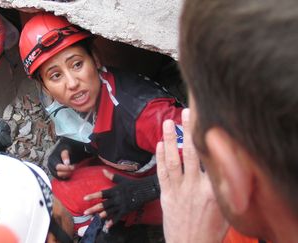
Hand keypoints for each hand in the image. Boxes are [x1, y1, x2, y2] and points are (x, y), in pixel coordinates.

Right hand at [47, 137, 88, 178]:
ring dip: (67, 174)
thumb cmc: (66, 149)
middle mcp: (50, 166)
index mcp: (51, 159)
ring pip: (60, 177)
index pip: (57, 167)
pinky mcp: (55, 175)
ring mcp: (52, 171)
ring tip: (72, 169)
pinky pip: (61, 179)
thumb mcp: (65, 149)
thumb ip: (65, 155)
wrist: (65, 151)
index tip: (73, 166)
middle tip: (73, 167)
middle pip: (58, 174)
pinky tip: (70, 172)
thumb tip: (66, 163)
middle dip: (67, 171)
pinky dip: (66, 176)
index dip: (66, 168)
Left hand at [83, 170, 159, 228]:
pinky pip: (118, 217)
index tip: (84, 198)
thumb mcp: (121, 179)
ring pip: (109, 212)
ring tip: (94, 219)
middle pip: (103, 205)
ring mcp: (121, 205)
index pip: (101, 194)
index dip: (93, 196)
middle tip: (85, 212)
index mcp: (114, 191)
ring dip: (101, 216)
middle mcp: (116, 199)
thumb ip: (111, 176)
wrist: (144, 190)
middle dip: (93, 209)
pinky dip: (113, 221)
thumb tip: (103, 170)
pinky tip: (107, 225)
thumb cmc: (132, 183)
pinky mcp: (126, 210)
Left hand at [157, 108, 227, 242]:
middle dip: (188, 131)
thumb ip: (224, 187)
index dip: (207, 138)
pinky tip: (159, 145)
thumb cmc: (210, 230)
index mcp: (213, 189)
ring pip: (173, 159)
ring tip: (167, 123)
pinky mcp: (166, 194)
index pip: (211, 157)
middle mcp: (195, 186)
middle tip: (186, 113)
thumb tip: (226, 166)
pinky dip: (160, 157)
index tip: (206, 121)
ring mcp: (179, 189)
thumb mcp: (226, 208)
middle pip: (191, 153)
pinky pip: (161, 173)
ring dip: (168, 139)